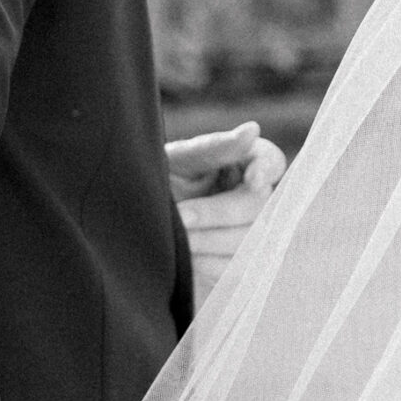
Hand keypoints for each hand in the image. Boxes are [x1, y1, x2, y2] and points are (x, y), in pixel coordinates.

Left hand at [164, 120, 286, 305]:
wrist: (129, 227)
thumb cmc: (154, 185)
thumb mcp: (175, 162)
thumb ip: (212, 148)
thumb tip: (252, 130)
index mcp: (240, 163)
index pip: (271, 161)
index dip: (266, 171)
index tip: (253, 178)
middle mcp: (251, 198)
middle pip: (259, 207)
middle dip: (218, 213)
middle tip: (182, 217)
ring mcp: (246, 234)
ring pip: (251, 242)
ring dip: (212, 241)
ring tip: (179, 240)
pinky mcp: (235, 266)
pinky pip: (237, 269)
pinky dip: (211, 264)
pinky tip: (188, 261)